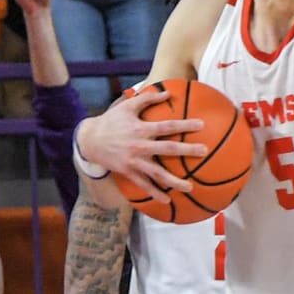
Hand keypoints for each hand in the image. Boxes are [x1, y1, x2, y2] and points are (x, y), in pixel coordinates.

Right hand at [75, 90, 205, 200]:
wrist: (90, 140)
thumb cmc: (111, 121)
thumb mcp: (127, 106)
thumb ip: (147, 98)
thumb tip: (167, 93)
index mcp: (141, 129)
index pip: (167, 126)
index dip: (184, 125)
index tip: (201, 125)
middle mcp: (139, 146)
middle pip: (167, 150)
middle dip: (187, 150)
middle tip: (204, 151)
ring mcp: (134, 161)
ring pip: (157, 173)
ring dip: (174, 181)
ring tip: (190, 187)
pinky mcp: (128, 172)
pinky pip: (143, 185)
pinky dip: (155, 193)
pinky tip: (167, 200)